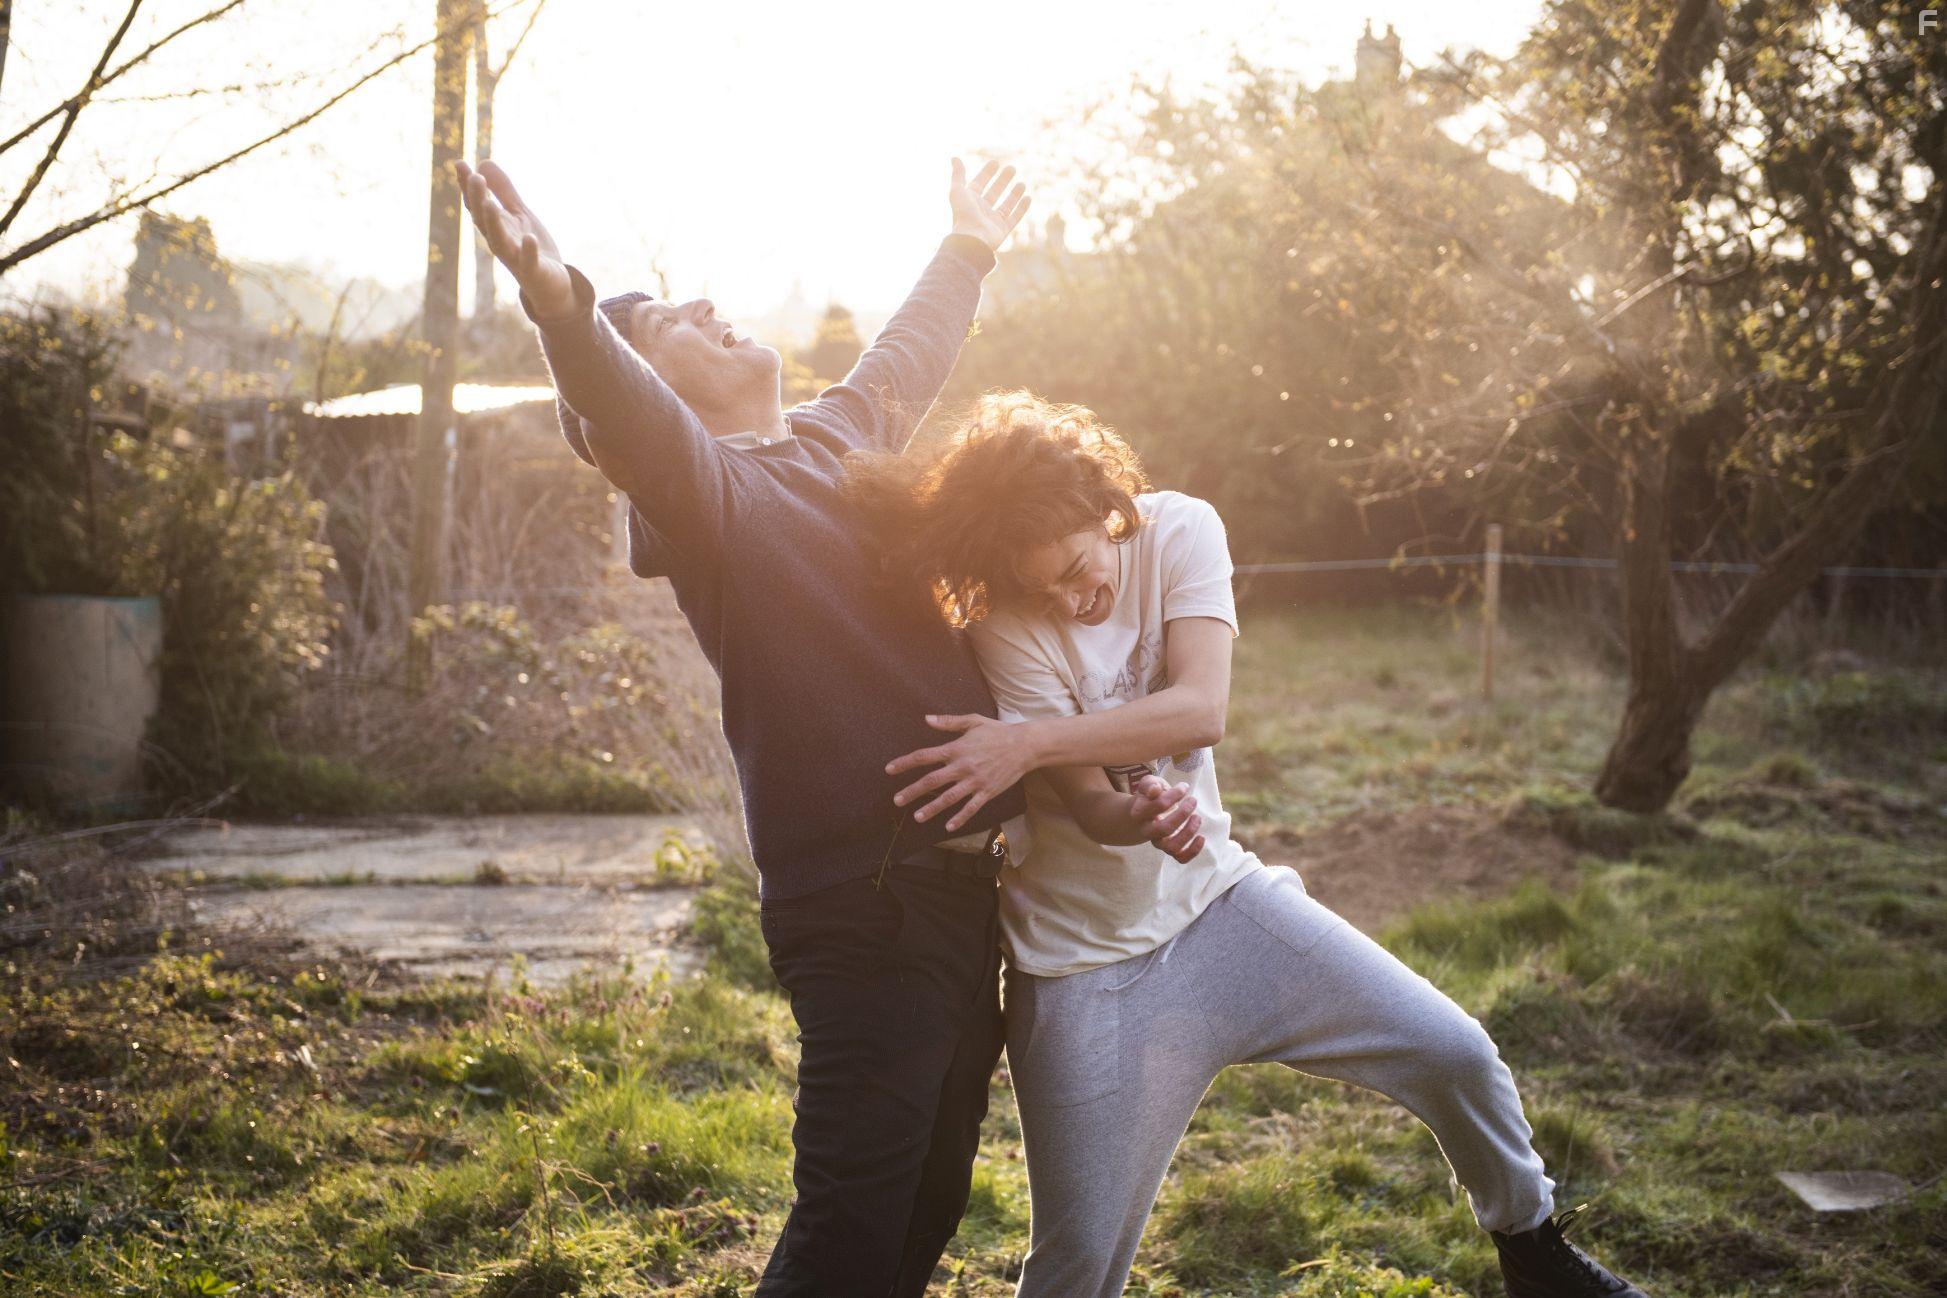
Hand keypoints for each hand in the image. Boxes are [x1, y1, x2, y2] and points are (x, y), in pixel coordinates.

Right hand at [456, 159, 574, 318]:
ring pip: (499, 241)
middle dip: (478, 200)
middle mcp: (501, 242)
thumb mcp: (518, 215)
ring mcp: (516, 258)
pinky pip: (529, 262)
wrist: (551, 285)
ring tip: (489, 203)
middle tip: (474, 177)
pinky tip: (529, 238)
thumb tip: (483, 162)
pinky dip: (528, 251)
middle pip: (485, 221)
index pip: (478, 205)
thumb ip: (503, 191)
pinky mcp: (534, 272)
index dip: (468, 186)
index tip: (460, 163)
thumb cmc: (531, 248)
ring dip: (493, 223)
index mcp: (496, 227)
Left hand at [887, 713, 1035, 832]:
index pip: (924, 756)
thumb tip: (926, 719)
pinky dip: (960, 818)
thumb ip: (949, 722)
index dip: (905, 763)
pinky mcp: (987, 792)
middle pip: (932, 781)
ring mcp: (975, 781)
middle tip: (897, 800)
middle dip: (912, 791)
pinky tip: (948, 827)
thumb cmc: (997, 732)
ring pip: (949, 798)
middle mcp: (963, 766)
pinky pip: (971, 808)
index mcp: (956, 748)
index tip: (889, 769)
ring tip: (917, 817)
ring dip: (932, 808)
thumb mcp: (973, 721)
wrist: (1025, 746)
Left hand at [949, 157, 1031, 251]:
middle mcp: (982, 210)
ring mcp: (993, 220)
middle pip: (994, 192)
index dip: (987, 173)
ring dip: (1014, 193)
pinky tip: (1028, 198)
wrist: (972, 239)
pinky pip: (1014, 217)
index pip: (979, 183)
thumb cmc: (964, 214)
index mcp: (970, 201)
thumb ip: (958, 175)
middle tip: (1012, 168)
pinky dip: (1021, 208)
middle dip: (1003, 180)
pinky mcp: (1002, 230)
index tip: (995, 163)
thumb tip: (954, 158)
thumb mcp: (957, 191)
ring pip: (1006, 204)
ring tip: (1022, 183)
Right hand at [1132, 775, 1204, 863]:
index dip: (1174, 795)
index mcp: (1139, 813)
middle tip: (1193, 800)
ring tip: (1197, 817)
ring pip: (1172, 847)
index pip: (1158, 805)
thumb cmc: (1151, 796)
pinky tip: (1201, 837)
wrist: (1145, 814)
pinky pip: (1180, 858)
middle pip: (1164, 829)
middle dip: (1183, 814)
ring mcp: (1158, 842)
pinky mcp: (1170, 849)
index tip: (1184, 787)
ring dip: (1188, 832)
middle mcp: (1147, 831)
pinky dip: (1193, 851)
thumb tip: (1154, 790)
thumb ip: (1150, 784)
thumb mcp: (1149, 783)